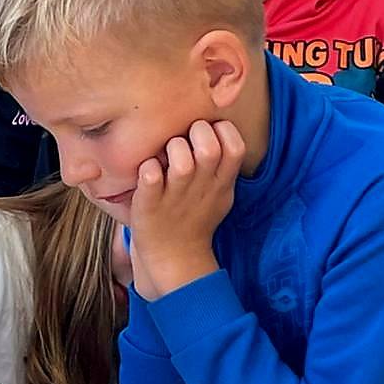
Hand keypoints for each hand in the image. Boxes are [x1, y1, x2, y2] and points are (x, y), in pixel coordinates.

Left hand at [128, 120, 243, 300]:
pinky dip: (148, 169)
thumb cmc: (195, 217)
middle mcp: (201, 188)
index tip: (209, 132)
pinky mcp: (149, 205)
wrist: (174, 258)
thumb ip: (223, 165)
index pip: (236, 145)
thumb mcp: (220, 194)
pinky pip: (150, 178)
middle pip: (209, 148)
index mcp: (221, 183)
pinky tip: (147, 171)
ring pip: (180, 160)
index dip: (223, 130)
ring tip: (165, 155)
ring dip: (172, 149)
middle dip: (196, 132)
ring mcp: (175, 197)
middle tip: (184, 138)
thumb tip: (220, 125)